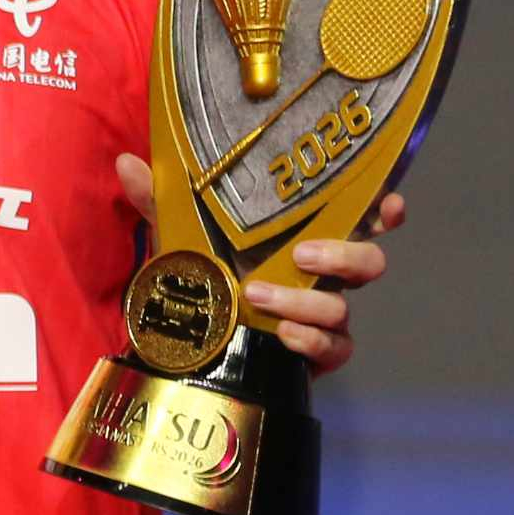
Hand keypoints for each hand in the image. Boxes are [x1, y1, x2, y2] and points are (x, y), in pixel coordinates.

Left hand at [113, 152, 404, 374]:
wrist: (188, 339)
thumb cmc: (201, 273)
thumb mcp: (178, 234)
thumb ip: (160, 199)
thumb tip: (127, 162)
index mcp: (301, 236)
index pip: (357, 217)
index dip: (382, 210)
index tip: (386, 202)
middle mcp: (320, 273)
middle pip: (367, 261)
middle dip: (347, 255)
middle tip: (304, 253)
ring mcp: (320, 314)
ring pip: (344, 307)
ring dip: (308, 301)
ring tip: (260, 296)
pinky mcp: (313, 352)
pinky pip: (333, 348)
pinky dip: (312, 341)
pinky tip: (284, 335)